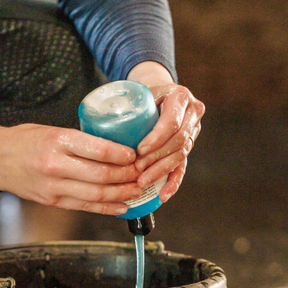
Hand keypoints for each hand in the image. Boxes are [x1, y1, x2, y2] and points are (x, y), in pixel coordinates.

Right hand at [0, 118, 142, 214]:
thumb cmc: (24, 141)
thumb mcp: (51, 130)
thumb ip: (79, 141)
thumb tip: (113, 148)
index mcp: (57, 140)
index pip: (98, 150)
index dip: (122, 155)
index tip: (136, 155)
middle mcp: (56, 165)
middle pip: (102, 175)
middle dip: (127, 177)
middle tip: (142, 174)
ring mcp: (54, 186)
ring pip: (96, 195)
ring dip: (122, 194)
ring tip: (138, 191)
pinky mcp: (53, 201)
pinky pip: (85, 207)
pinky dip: (107, 208)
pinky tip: (123, 206)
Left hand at [127, 62, 204, 202]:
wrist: (161, 94)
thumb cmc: (144, 95)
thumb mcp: (138, 92)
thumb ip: (126, 104)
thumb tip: (95, 123)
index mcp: (180, 97)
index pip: (172, 122)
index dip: (156, 138)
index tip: (139, 150)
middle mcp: (192, 114)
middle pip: (178, 142)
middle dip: (156, 158)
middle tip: (137, 169)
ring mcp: (193, 132)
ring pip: (180, 156)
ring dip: (160, 171)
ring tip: (142, 182)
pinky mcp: (188, 147)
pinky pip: (183, 168)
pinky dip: (173, 183)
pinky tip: (163, 195)